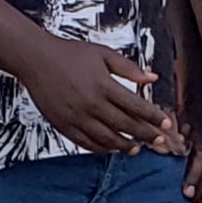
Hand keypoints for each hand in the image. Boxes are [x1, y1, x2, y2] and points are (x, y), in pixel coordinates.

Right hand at [16, 37, 171, 154]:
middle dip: (145, 135)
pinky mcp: (64, 125)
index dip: (154, 117)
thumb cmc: (69, 54)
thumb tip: (152, 78)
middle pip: (125, 125)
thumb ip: (129, 68)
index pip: (136, 106)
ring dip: (124, 146)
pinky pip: (86, 143)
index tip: (166, 123)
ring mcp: (77, 117)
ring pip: (107, 139)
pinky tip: (111, 149)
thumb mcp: (103, 54)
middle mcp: (92, 103)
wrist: (35, 59)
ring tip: (136, 149)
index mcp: (104, 85)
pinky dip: (101, 148)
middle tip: (158, 141)